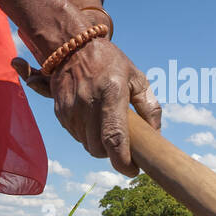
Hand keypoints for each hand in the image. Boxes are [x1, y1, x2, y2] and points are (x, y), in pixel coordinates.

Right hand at [11, 39, 160, 175]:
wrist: (74, 45)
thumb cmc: (111, 63)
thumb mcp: (137, 79)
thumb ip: (150, 108)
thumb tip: (156, 135)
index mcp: (111, 94)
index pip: (114, 139)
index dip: (123, 162)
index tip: (133, 170)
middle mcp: (88, 103)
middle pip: (99, 149)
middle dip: (112, 154)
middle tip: (123, 145)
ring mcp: (71, 109)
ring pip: (86, 145)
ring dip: (99, 144)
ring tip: (107, 126)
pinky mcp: (60, 112)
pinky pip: (76, 136)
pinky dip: (87, 135)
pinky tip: (93, 119)